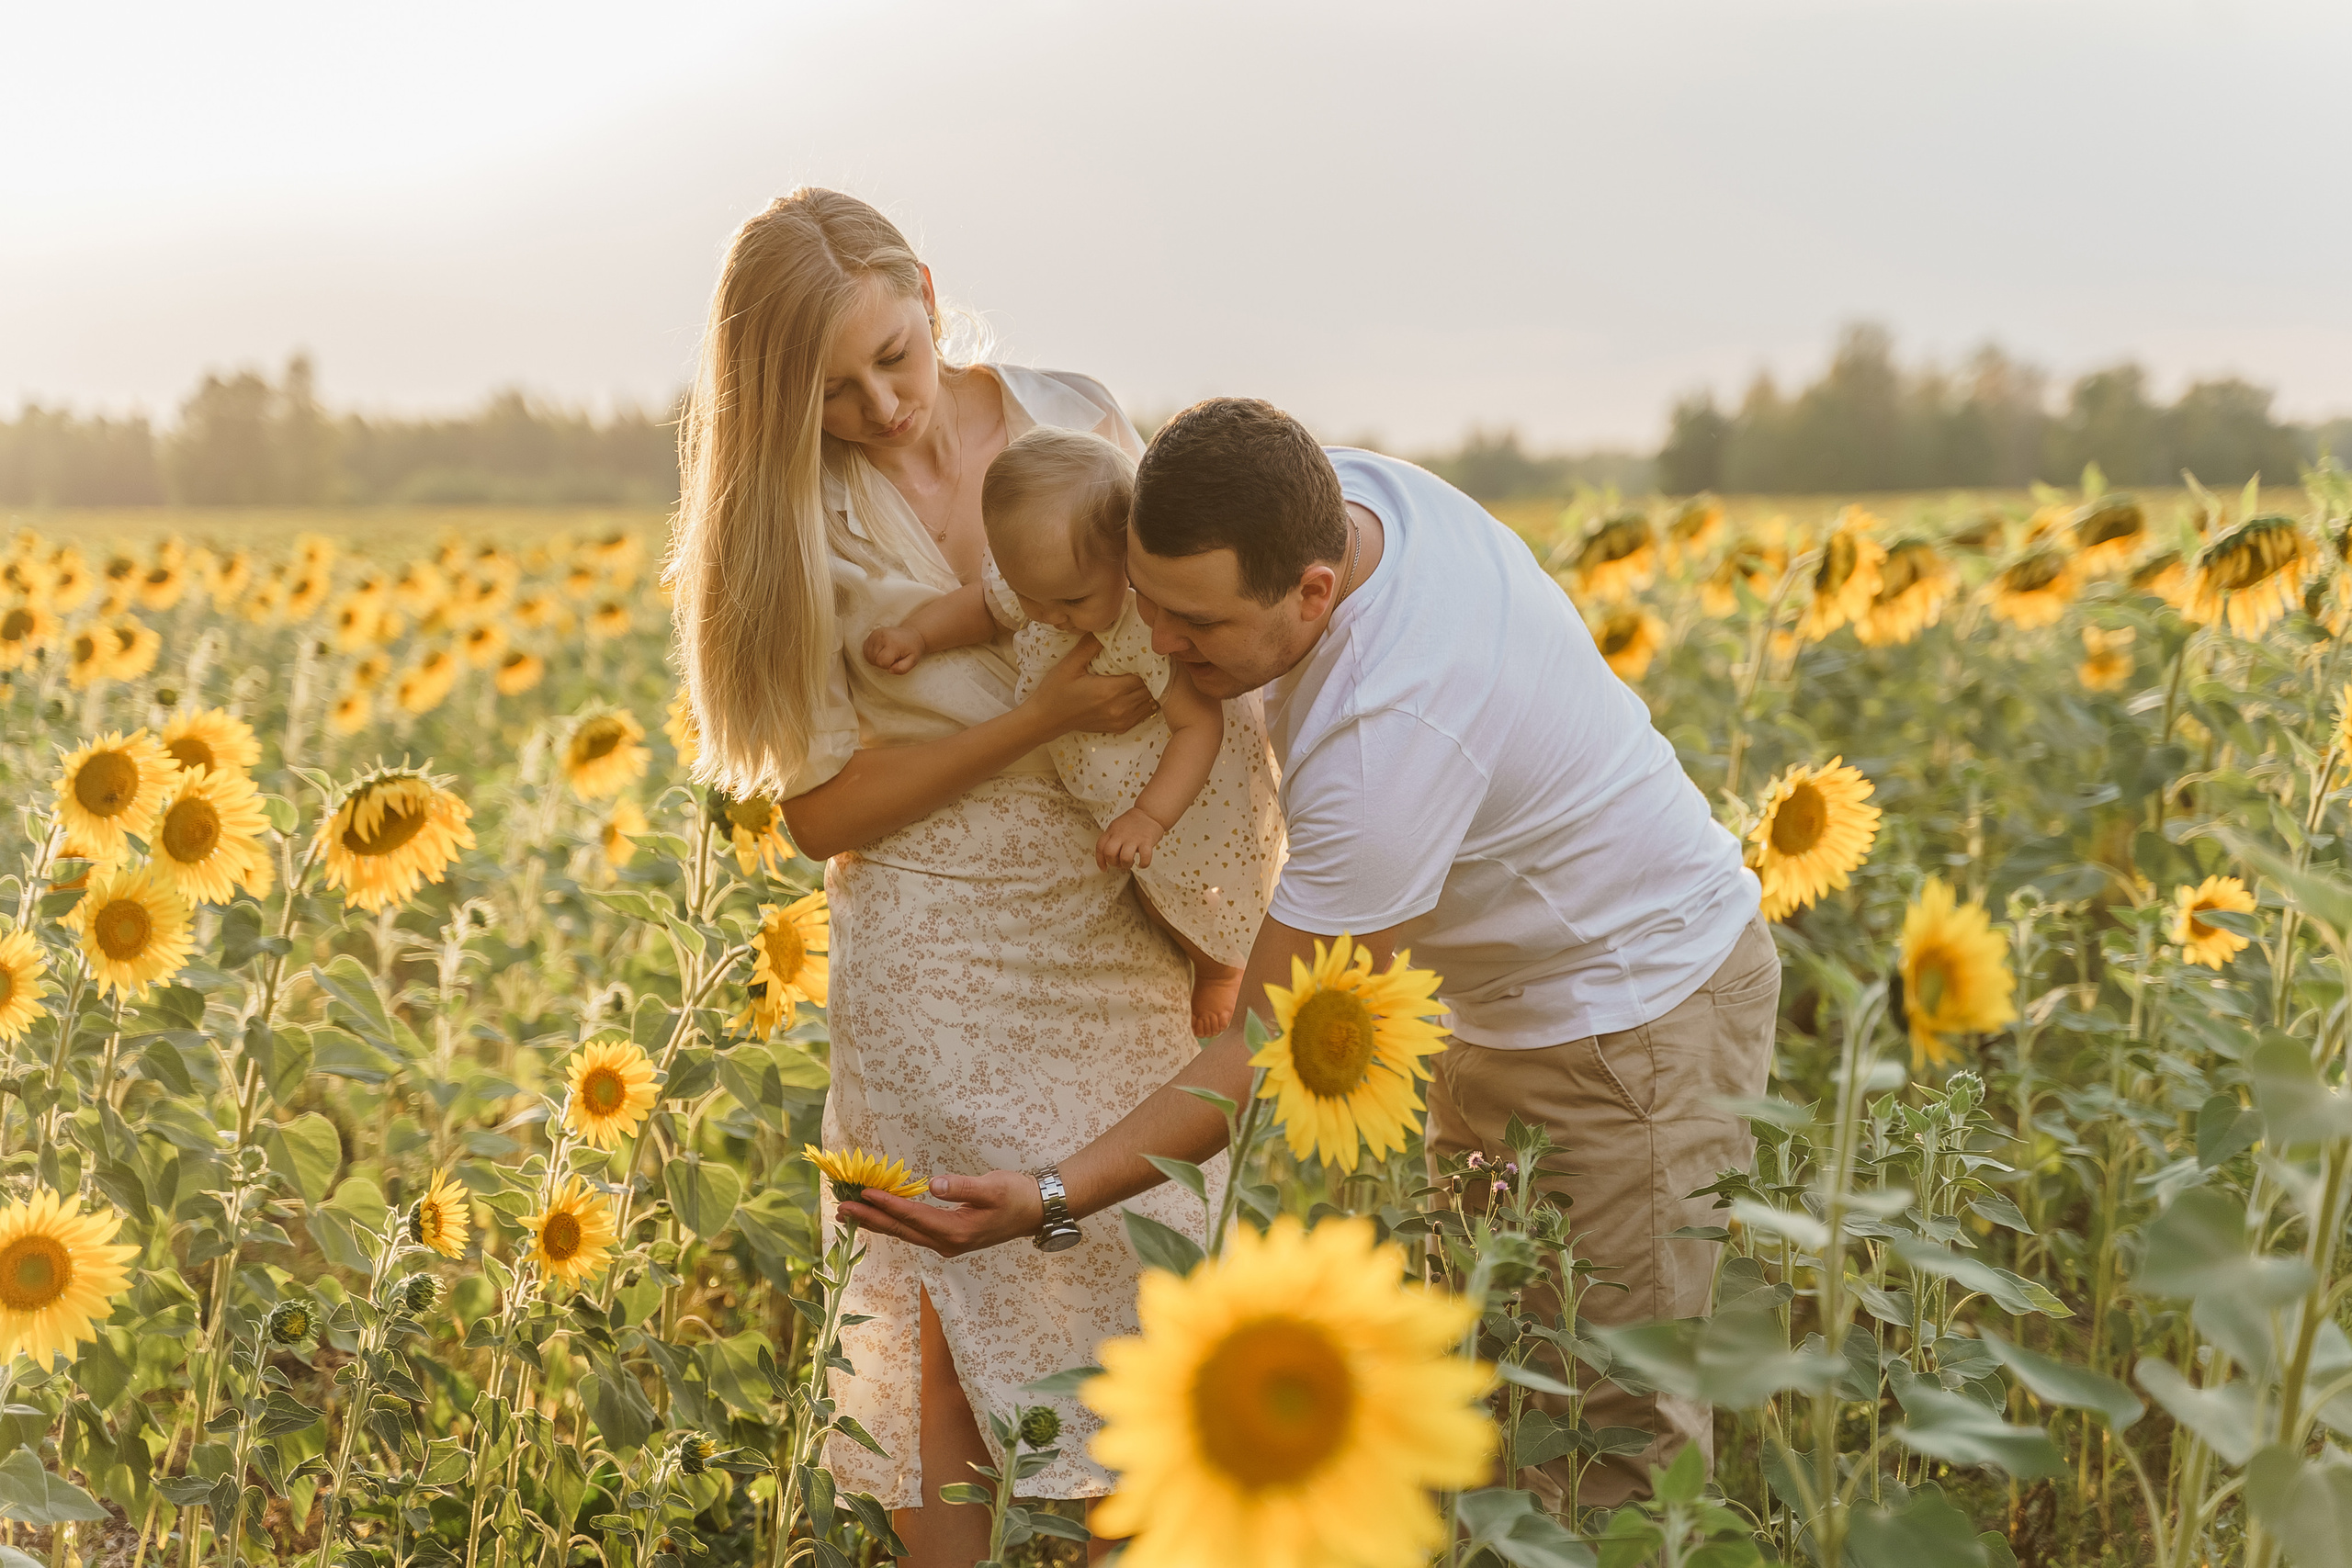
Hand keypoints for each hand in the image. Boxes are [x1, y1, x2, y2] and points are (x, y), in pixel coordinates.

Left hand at [839, 1169, 1043, 1257]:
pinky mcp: (949, 1238)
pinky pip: (914, 1232)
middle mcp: (947, 1243)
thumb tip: (934, 1184)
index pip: (913, 1216)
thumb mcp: (992, 1187)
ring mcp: (947, 1244)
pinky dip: (894, 1223)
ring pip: (905, 1234)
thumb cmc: (1016, 1195)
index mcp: (955, 1232)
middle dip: (870, 1219)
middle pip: (901, 1231)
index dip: (887, 1204)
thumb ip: (962, 1186)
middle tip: (841, 1210)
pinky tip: (881, 1217)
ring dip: (878, 1223)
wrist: (1036, 1211)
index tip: (864, 1193)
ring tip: (852, 1214)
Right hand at [863, 625, 926, 673]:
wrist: (910, 635)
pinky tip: (881, 651)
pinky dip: (872, 655)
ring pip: (868, 656)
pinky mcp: (871, 635)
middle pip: (873, 660)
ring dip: (876, 659)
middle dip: (882, 663)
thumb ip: (902, 668)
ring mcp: (875, 634)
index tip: (896, 661)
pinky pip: (865, 651)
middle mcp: (882, 636)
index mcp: (893, 643)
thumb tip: (889, 670)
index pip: (881, 662)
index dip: (888, 666)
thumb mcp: (913, 661)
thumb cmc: (911, 649)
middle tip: (893, 657)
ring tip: (887, 654)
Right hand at [1026, 635, 1156, 737]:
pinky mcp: (1120, 727)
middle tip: (1152, 659)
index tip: (1148, 652)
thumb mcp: (1069, 664)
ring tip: (1149, 673)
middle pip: (1151, 688)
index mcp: (1110, 691)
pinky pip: (1144, 714)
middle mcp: (1120, 708)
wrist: (1046, 719)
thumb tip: (1107, 627)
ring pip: (1151, 702)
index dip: (1149, 663)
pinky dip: (1147, 702)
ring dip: (1153, 688)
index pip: (1144, 675)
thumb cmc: (1055, 691)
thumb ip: (1090, 646)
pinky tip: (1141, 689)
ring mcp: (1122, 720)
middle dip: (1153, 674)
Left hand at [1096, 806, 1166, 870]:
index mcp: (1112, 831)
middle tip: (1120, 863)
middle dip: (1114, 863)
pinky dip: (1143, 864)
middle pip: (1109, 853)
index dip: (1100, 861)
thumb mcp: (1117, 826)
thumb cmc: (1134, 822)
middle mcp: (1121, 834)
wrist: (1150, 812)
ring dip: (1127, 865)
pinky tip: (1142, 863)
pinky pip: (1144, 857)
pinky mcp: (1147, 841)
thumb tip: (1108, 856)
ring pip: (1125, 858)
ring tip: (1131, 862)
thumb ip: (1111, 839)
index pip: (1100, 847)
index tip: (1104, 868)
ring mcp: (1134, 838)